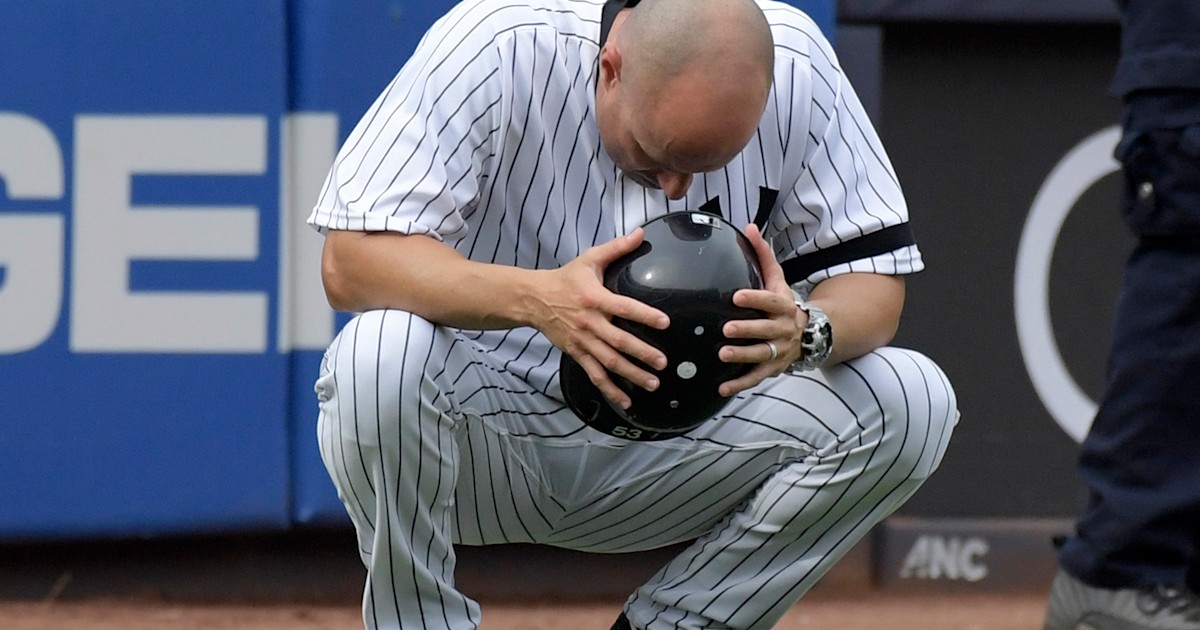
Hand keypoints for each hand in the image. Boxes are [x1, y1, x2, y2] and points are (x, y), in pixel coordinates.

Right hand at [536, 229, 669, 408]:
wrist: (534, 299)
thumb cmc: (566, 278)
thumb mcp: (590, 259)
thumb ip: (617, 248)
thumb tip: (642, 233)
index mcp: (595, 298)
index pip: (623, 307)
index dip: (644, 315)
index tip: (665, 323)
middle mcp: (589, 322)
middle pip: (618, 341)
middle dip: (642, 353)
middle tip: (663, 363)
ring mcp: (582, 341)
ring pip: (609, 362)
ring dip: (631, 374)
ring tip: (652, 383)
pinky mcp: (576, 353)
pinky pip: (595, 374)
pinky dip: (610, 389)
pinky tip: (626, 401)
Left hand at [717, 223, 805, 396]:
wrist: (808, 333)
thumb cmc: (782, 302)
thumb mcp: (777, 279)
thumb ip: (763, 255)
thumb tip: (749, 226)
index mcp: (783, 305)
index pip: (769, 301)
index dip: (755, 299)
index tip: (736, 297)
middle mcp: (783, 329)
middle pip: (766, 331)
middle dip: (748, 330)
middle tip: (727, 329)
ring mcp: (778, 350)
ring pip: (761, 355)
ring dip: (742, 356)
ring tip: (722, 355)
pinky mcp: (772, 368)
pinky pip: (756, 378)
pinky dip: (739, 384)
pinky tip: (722, 388)